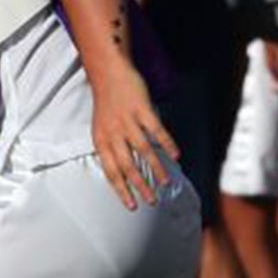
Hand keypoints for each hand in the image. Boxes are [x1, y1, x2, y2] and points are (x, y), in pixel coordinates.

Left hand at [88, 60, 179, 209]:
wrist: (108, 72)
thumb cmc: (107, 104)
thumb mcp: (102, 128)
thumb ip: (112, 148)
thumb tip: (124, 171)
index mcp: (101, 141)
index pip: (110, 171)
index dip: (121, 190)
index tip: (131, 205)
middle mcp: (113, 134)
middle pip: (127, 166)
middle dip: (140, 186)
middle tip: (152, 201)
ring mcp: (127, 121)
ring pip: (143, 151)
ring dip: (155, 169)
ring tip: (165, 183)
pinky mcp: (141, 109)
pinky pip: (156, 130)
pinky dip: (167, 144)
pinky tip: (176, 155)